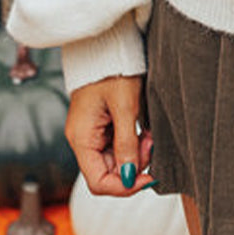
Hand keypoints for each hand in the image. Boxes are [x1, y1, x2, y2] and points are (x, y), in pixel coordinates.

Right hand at [65, 74, 153, 194]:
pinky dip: (133, 143)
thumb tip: (130, 177)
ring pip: (115, 160)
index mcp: (82, 138)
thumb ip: (127, 143)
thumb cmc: (113, 70)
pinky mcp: (101, 125)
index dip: (124, 187)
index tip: (148, 178)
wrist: (108, 46)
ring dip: (136, 154)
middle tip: (151, 146)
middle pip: (108, 173)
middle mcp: (83, 140)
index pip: (98, 182)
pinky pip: (117, 145)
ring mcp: (92, 133)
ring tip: (149, 136)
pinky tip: (144, 131)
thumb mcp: (125, 106)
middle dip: (133, 166)